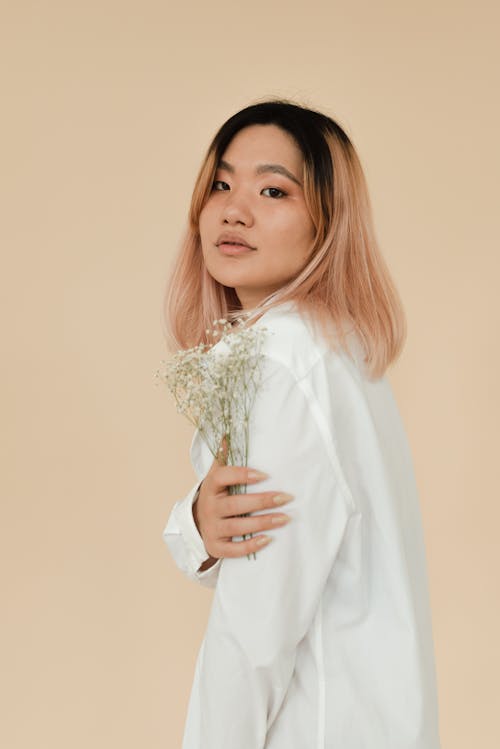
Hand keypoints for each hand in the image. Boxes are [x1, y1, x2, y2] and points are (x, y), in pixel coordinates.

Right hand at [193, 435, 293, 559]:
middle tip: (286, 497)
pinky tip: (269, 539)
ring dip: (263, 523)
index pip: (223, 477)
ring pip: (237, 527)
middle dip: (262, 501)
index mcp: (210, 487)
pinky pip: (233, 549)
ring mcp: (211, 528)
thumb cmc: (215, 496)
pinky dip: (251, 546)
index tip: (265, 475)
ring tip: (285, 518)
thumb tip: (228, 434)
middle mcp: (209, 508)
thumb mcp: (216, 476)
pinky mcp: (216, 546)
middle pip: (235, 504)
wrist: (196, 523)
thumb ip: (223, 457)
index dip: (242, 475)